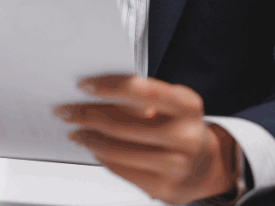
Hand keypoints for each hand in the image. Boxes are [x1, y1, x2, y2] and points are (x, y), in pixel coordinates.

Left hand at [54, 75, 239, 204]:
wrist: (208, 167)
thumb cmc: (182, 127)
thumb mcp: (173, 104)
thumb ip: (143, 97)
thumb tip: (94, 93)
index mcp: (187, 106)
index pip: (139, 91)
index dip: (107, 87)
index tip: (83, 85)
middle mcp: (185, 136)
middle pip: (120, 124)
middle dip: (86, 115)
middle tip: (66, 110)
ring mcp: (176, 166)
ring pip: (115, 150)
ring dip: (88, 138)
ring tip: (76, 131)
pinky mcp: (163, 189)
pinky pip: (120, 170)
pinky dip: (102, 156)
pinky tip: (94, 148)